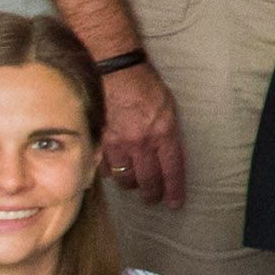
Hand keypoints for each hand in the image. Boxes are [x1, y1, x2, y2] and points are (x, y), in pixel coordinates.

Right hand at [99, 60, 188, 209]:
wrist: (115, 72)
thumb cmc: (145, 86)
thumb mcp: (169, 108)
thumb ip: (169, 133)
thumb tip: (167, 154)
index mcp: (163, 133)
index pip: (172, 170)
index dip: (174, 190)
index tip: (174, 203)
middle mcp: (141, 142)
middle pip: (148, 180)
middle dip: (151, 194)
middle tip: (153, 199)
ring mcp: (118, 144)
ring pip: (125, 177)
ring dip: (131, 184)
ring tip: (135, 185)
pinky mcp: (99, 141)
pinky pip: (106, 167)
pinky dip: (111, 173)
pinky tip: (115, 171)